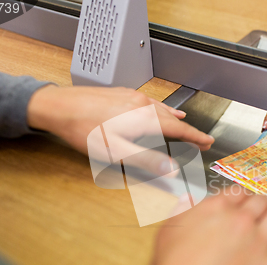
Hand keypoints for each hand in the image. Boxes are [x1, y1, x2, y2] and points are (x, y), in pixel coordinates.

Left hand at [27, 85, 213, 174]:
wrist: (59, 106)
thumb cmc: (84, 130)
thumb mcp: (116, 152)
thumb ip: (147, 160)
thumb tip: (171, 169)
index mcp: (145, 118)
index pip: (179, 129)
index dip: (195, 137)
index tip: (207, 142)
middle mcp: (142, 104)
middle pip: (173, 118)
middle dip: (188, 129)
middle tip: (200, 139)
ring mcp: (131, 97)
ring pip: (161, 108)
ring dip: (175, 118)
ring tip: (185, 122)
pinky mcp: (121, 94)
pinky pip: (148, 101)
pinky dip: (160, 108)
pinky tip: (157, 108)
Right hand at [152, 192, 266, 264]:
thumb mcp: (169, 231)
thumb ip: (182, 210)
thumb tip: (188, 199)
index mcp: (217, 208)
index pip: (236, 192)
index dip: (243, 191)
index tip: (246, 191)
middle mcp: (241, 219)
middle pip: (259, 201)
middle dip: (262, 197)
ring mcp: (260, 239)